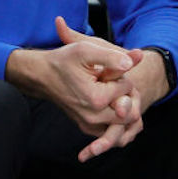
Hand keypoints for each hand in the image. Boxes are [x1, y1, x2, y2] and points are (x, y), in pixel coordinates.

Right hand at [6, 18, 142, 159]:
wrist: (42, 75)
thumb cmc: (63, 61)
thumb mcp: (86, 50)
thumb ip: (112, 56)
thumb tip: (135, 60)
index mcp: (96, 99)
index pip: (128, 87)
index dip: (120, 75)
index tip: (103, 70)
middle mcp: (94, 117)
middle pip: (130, 107)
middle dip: (124, 92)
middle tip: (108, 81)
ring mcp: (90, 125)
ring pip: (125, 120)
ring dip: (122, 105)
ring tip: (107, 90)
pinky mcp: (88, 128)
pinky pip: (114, 128)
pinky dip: (116, 117)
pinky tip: (106, 102)